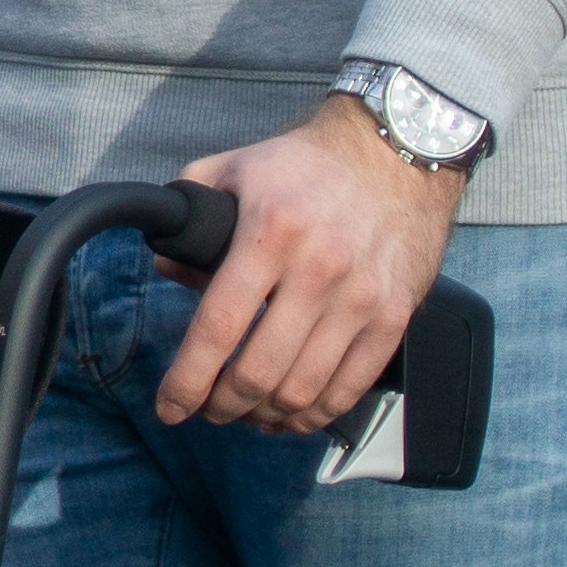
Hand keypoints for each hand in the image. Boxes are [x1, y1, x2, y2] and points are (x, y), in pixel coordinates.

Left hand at [150, 100, 465, 435]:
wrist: (399, 151)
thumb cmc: (309, 163)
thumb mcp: (236, 169)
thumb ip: (191, 210)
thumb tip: (166, 265)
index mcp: (270, 232)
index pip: (218, 327)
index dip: (187, 380)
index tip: (168, 406)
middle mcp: (318, 269)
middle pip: (259, 371)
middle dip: (222, 406)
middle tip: (207, 409)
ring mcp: (362, 297)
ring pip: (303, 389)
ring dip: (265, 416)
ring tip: (246, 413)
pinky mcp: (396, 316)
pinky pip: (351, 386)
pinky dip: (315, 414)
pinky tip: (291, 413)